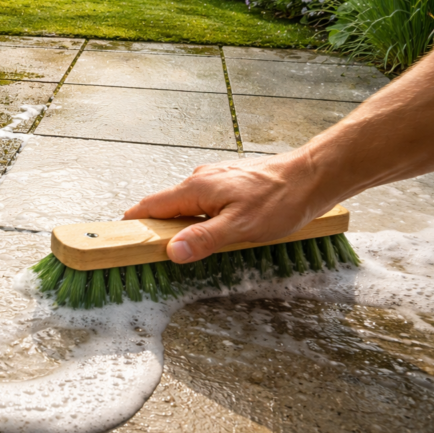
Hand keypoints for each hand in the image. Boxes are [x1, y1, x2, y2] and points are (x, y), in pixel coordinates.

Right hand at [123, 151, 335, 263]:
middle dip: (157, 230)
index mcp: (195, 189)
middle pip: (164, 207)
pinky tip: (215, 232)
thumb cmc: (282, 200)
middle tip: (155, 257)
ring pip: (185, 205)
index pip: (149, 206)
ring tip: (191, 249)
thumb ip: (204, 239)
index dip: (132, 224)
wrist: (314, 175)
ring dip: (181, 225)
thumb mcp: (242, 228)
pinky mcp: (228, 184)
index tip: (119, 241)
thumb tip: (172, 252)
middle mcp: (199, 180)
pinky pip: (202, 202)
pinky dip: (199, 218)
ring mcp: (214, 180)